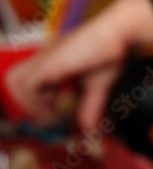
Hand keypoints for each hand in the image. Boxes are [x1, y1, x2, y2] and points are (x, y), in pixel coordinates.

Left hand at [5, 0, 152, 129]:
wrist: (118, 37)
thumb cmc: (112, 54)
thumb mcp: (99, 87)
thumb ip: (91, 107)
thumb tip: (91, 128)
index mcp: (55, 63)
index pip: (31, 84)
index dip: (38, 103)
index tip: (57, 116)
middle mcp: (45, 59)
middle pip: (15, 82)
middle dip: (30, 104)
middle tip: (52, 115)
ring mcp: (44, 60)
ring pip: (15, 83)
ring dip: (32, 103)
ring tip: (53, 110)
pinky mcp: (48, 63)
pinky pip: (26, 85)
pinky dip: (37, 100)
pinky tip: (56, 103)